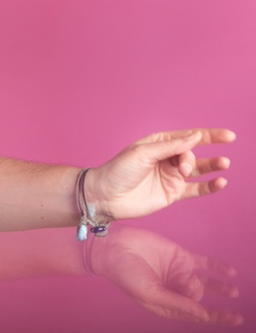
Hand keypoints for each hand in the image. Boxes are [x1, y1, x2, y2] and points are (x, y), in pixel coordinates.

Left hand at [88, 129, 234, 219]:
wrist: (105, 197)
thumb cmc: (118, 171)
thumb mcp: (143, 153)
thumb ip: (170, 147)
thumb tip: (196, 136)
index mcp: (159, 144)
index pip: (188, 137)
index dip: (209, 135)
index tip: (228, 136)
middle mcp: (167, 159)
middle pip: (191, 154)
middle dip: (191, 159)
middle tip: (183, 168)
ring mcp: (171, 177)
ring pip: (198, 170)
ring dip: (212, 166)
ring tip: (224, 164)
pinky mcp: (172, 194)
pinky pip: (196, 189)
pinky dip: (209, 186)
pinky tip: (221, 182)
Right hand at [90, 227, 241, 325]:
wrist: (113, 247)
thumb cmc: (125, 274)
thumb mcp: (150, 293)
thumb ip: (177, 303)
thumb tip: (203, 315)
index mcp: (165, 303)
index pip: (195, 314)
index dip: (216, 318)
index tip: (236, 318)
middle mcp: (173, 289)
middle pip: (198, 296)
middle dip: (196, 291)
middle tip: (184, 281)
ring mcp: (177, 272)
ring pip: (206, 283)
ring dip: (220, 287)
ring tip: (232, 291)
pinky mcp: (180, 256)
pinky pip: (204, 263)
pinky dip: (217, 267)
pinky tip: (230, 272)